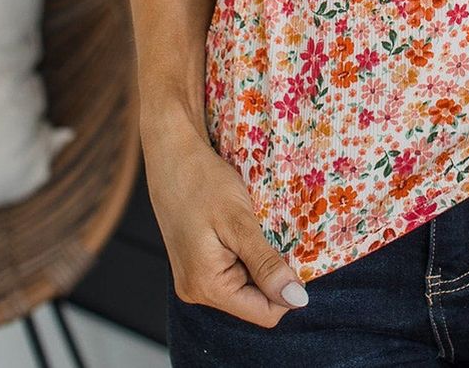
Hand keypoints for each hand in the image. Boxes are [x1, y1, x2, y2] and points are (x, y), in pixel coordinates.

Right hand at [143, 121, 309, 325]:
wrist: (172, 154)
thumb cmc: (202, 182)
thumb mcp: (239, 222)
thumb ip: (265, 264)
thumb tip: (296, 300)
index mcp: (207, 287)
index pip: (264, 313)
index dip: (288, 289)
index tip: (297, 254)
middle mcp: (197, 291)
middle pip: (255, 300)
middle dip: (273, 272)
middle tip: (275, 233)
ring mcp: (195, 278)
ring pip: (246, 284)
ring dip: (260, 260)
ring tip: (258, 228)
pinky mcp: (197, 263)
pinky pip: (233, 270)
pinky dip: (247, 252)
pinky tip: (247, 227)